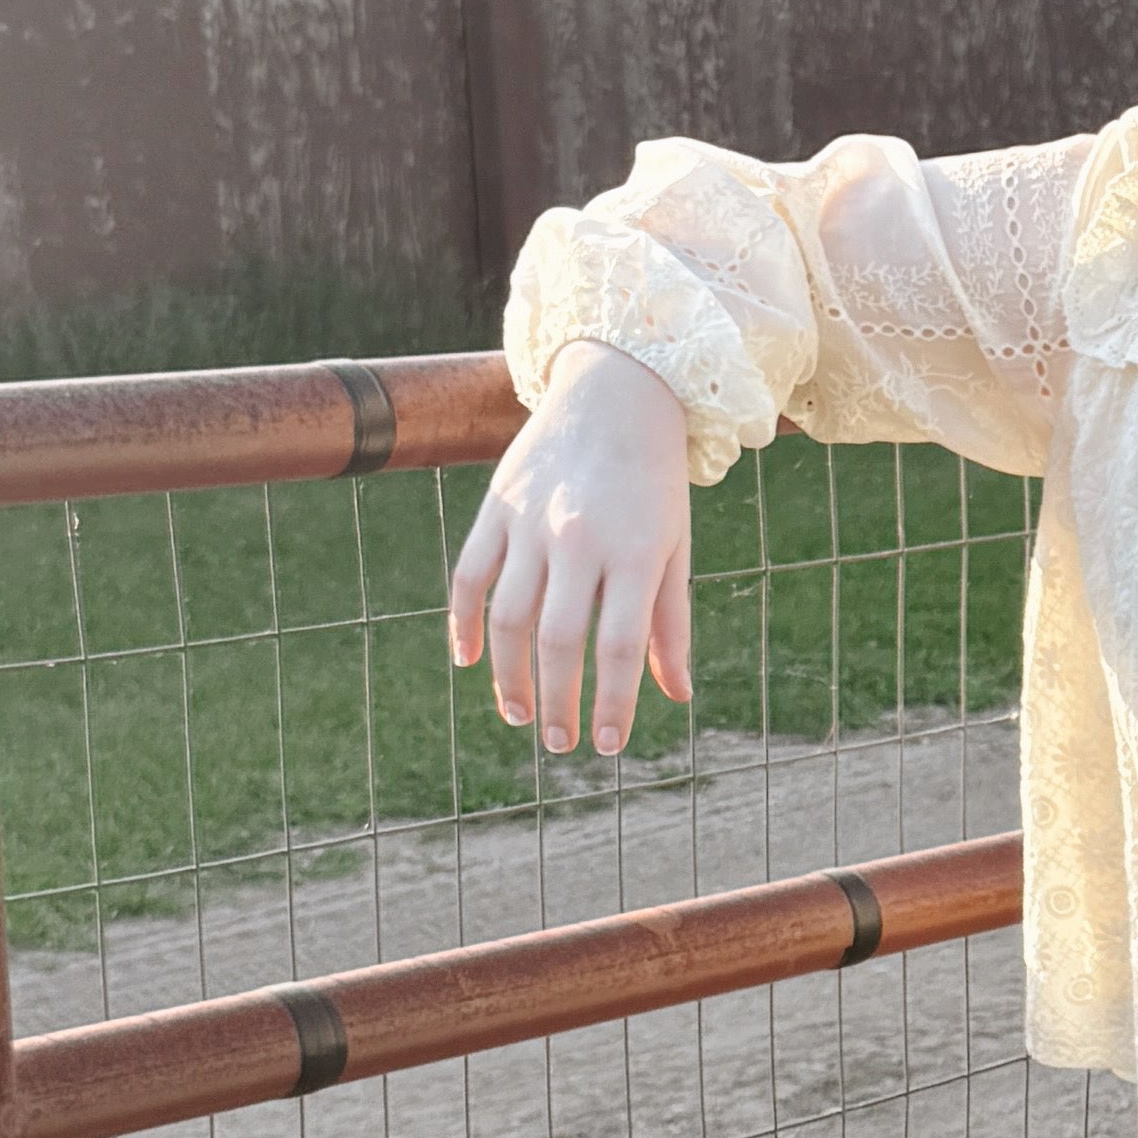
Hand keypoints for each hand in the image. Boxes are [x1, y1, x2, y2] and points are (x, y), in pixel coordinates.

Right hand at [446, 344, 695, 754]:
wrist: (617, 391)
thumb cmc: (655, 481)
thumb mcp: (674, 548)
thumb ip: (670, 622)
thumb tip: (675, 696)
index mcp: (634, 551)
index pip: (619, 647)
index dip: (613, 704)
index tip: (609, 745)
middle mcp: (579, 539)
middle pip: (558, 641)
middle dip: (556, 702)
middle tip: (558, 742)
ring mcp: (530, 522)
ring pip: (508, 617)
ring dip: (509, 676)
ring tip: (519, 715)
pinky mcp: (496, 507)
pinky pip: (468, 576)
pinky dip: (462, 623)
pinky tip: (468, 662)